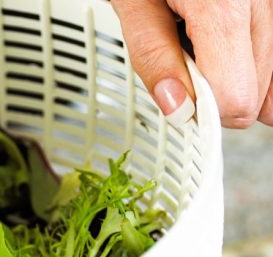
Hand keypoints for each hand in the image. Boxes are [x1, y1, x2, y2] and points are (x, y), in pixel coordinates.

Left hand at [112, 0, 272, 128]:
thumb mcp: (133, 3)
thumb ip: (153, 57)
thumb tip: (178, 108)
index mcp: (225, 6)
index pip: (237, 99)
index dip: (202, 110)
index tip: (180, 102)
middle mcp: (264, 0)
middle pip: (258, 93)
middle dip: (217, 92)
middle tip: (183, 61)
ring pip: (272, 75)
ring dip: (234, 72)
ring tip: (199, 41)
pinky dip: (247, 56)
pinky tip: (220, 41)